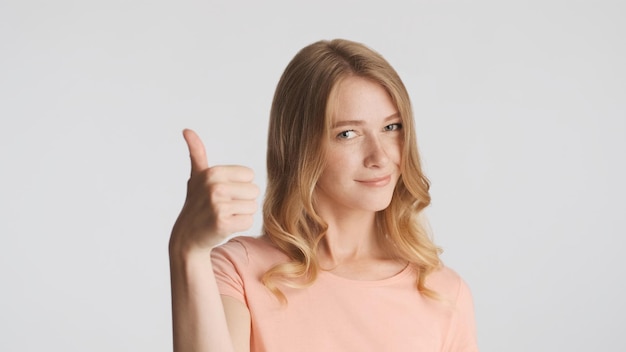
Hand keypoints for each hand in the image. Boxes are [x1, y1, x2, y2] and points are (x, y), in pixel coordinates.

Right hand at [170, 129, 259, 254]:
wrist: (187, 236)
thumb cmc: (197, 204)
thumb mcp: (197, 177)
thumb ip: (197, 153)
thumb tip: (187, 130)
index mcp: (212, 173)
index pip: (249, 175)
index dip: (239, 186)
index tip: (223, 193)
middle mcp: (214, 187)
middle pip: (254, 191)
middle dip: (242, 201)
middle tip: (223, 207)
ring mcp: (218, 206)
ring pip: (253, 207)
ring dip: (241, 214)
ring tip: (224, 216)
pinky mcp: (223, 224)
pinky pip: (249, 221)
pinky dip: (239, 226)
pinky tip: (225, 226)